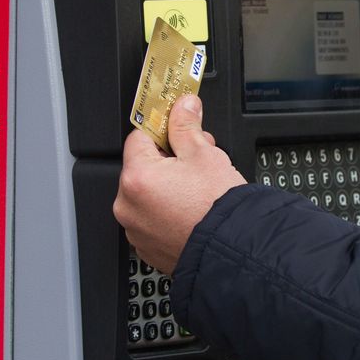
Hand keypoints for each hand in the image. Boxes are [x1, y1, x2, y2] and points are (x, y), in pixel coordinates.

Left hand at [113, 95, 246, 273]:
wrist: (232, 252)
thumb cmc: (218, 208)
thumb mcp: (204, 154)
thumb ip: (187, 125)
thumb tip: (183, 107)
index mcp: (137, 178)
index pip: (140, 137)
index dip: (163, 131)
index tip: (176, 130)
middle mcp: (128, 206)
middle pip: (143, 167)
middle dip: (168, 160)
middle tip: (196, 161)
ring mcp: (136, 230)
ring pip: (148, 195)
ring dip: (167, 187)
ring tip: (196, 190)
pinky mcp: (147, 248)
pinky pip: (152, 220)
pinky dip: (167, 213)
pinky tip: (190, 210)